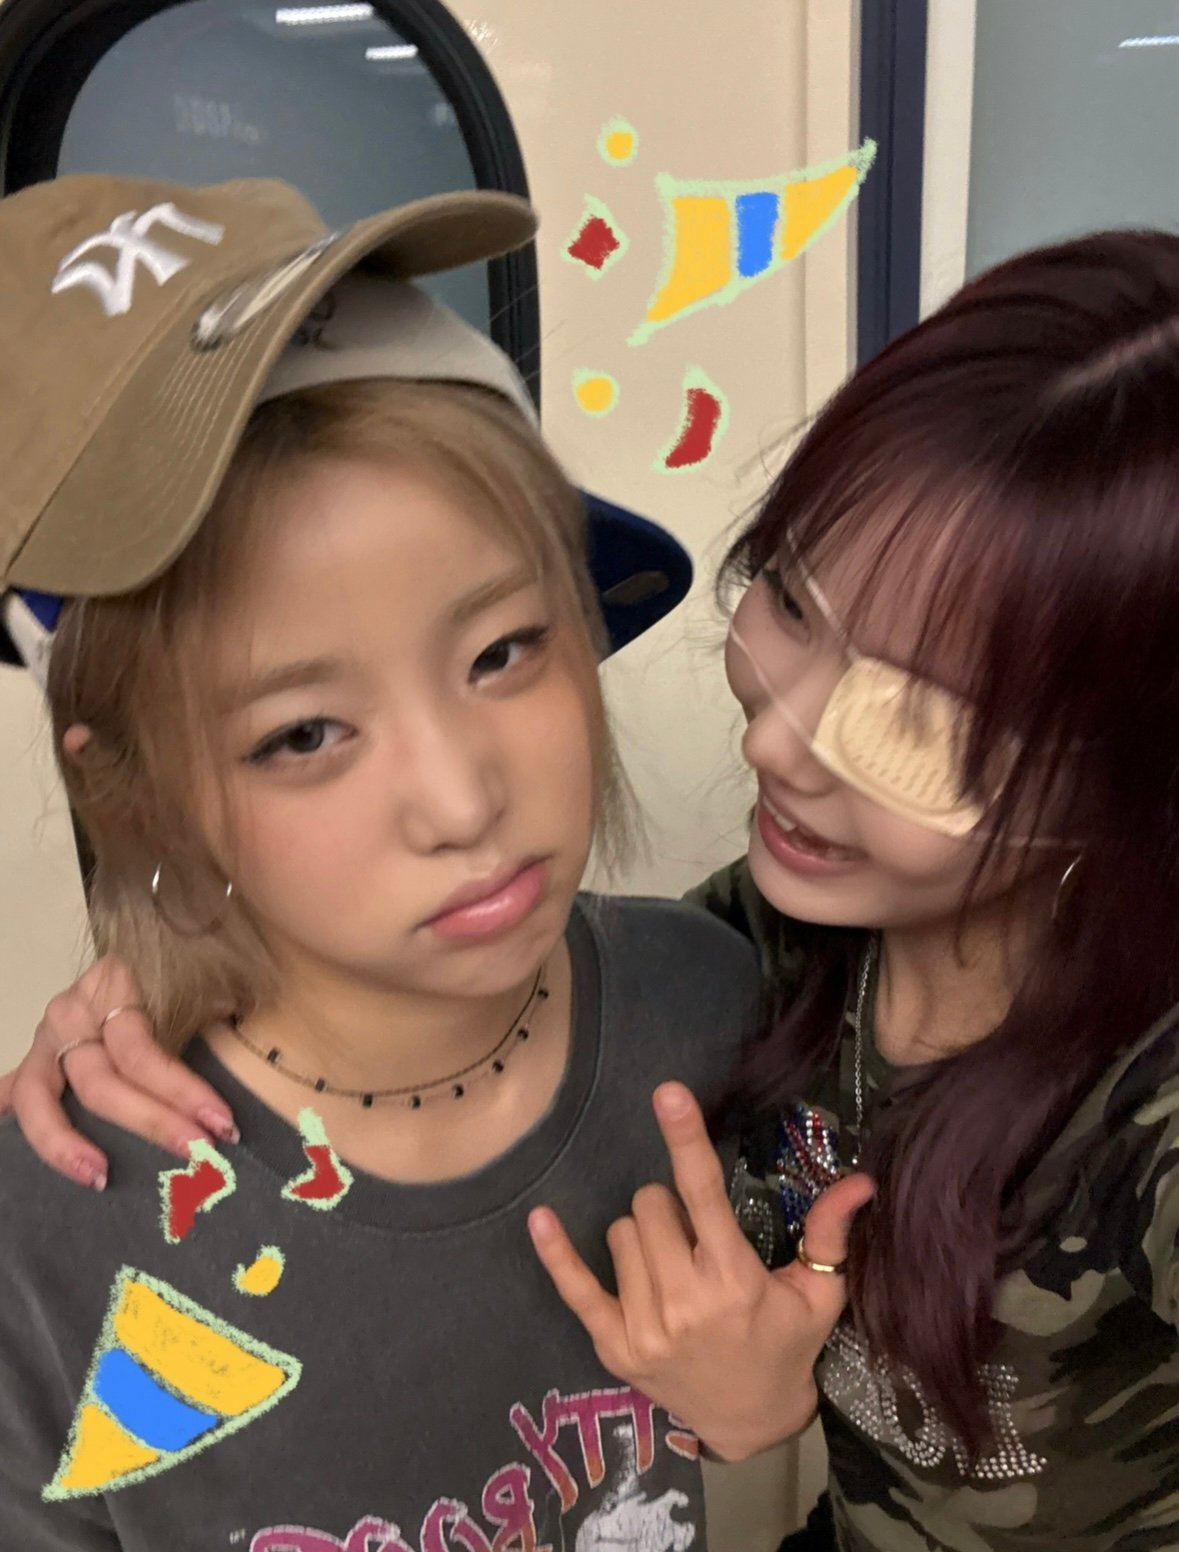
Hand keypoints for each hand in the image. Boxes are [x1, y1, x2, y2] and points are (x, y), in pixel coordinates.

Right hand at [6, 956, 235, 1188]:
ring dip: (66, 1143)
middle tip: (196, 1153)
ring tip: (100, 1177)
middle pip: (100, 1081)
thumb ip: (215, 1018)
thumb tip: (233, 1096)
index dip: (179, 1090)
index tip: (221, 1123)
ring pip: (40, 1098)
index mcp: (111, 985)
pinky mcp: (33, 1065)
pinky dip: (21, 1130)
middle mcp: (70, 1013)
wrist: (160, 942)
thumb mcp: (204, 981)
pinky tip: (21, 1159)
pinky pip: (14, 1097)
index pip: (140, 1051)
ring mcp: (46, 1040)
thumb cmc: (186, 970)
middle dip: (151, 1122)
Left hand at [528, 1082, 873, 1461]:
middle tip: (695, 1238)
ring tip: (673, 1266)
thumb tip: (861, 1180)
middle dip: (670, 1206)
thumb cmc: (786, 1347)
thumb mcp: (818, 1294)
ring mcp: (645, 1327)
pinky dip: (556, 1252)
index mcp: (735, 1280)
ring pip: (621, 1233)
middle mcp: (686, 1301)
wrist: (750, 1422)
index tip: (667, 1093)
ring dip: (643, 1236)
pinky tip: (541, 1217)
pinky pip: (574, 1287)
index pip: (703, 1193)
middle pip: (651, 1204)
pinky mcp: (613, 1346)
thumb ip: (831, 1234)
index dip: (685, 1139)